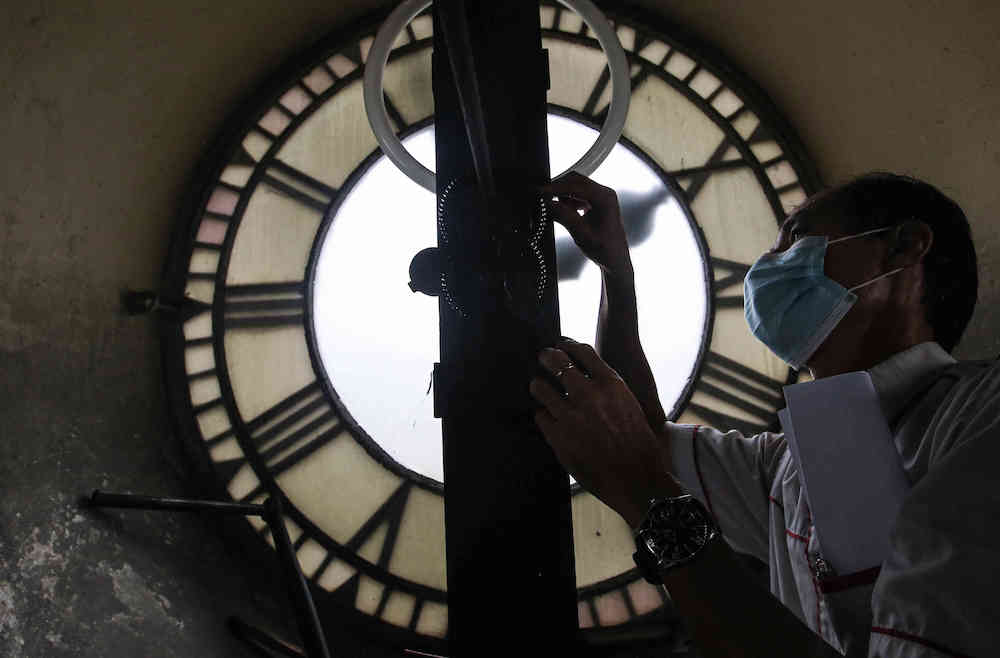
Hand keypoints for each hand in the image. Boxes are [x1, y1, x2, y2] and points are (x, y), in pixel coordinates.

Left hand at [529, 338, 680, 526]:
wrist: (636, 478)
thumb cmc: (639, 445)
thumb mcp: (630, 407)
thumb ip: (609, 391)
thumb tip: (591, 379)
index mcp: (611, 385)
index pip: (583, 352)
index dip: (569, 345)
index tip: (562, 344)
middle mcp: (588, 395)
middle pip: (557, 363)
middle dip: (547, 357)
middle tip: (542, 356)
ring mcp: (571, 415)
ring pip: (541, 388)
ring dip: (538, 385)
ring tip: (536, 385)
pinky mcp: (558, 436)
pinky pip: (541, 416)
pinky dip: (543, 415)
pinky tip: (545, 416)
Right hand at [540, 172, 631, 274]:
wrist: (615, 260)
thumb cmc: (603, 249)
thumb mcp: (580, 233)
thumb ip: (563, 215)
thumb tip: (546, 203)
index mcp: (604, 198)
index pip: (575, 185)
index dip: (555, 187)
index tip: (540, 191)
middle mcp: (605, 193)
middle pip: (576, 181)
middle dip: (558, 188)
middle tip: (542, 197)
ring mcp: (602, 197)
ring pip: (576, 186)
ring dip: (563, 195)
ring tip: (553, 208)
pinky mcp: (598, 202)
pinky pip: (579, 195)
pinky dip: (568, 200)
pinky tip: (563, 211)